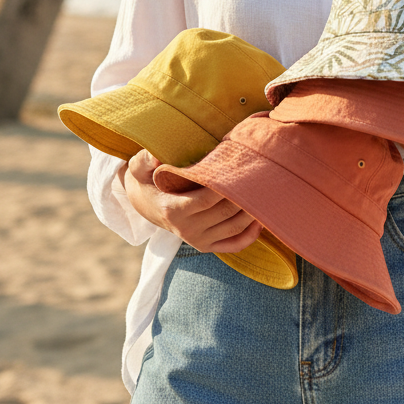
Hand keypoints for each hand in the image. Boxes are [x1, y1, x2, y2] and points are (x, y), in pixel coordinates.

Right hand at [121, 148, 262, 252]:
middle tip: (260, 174)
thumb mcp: (138, 168)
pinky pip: (234, 245)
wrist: (145, 204)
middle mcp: (186, 229)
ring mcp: (197, 240)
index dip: (226, 185)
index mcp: (172, 210)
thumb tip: (155, 157)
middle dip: (244, 194)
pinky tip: (260, 218)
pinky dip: (251, 234)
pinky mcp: (206, 246)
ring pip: (234, 227)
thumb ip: (144, 159)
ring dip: (253, 211)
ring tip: (264, 190)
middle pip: (225, 212)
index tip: (240, 167)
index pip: (207, 199)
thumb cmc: (147, 180)